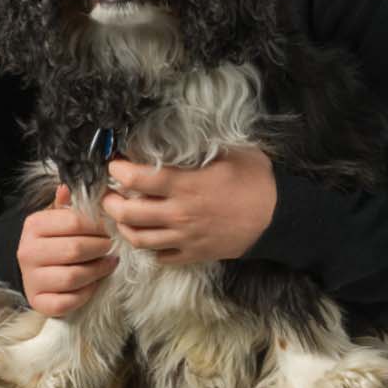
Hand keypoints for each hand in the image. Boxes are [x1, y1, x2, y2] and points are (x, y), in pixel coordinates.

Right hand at [17, 183, 117, 315]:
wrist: (33, 272)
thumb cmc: (51, 242)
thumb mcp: (54, 219)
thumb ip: (64, 205)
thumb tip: (68, 187)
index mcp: (33, 226)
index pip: (73, 222)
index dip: (97, 225)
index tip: (109, 227)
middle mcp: (28, 251)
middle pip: (74, 250)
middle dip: (99, 248)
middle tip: (111, 246)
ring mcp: (31, 279)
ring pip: (72, 277)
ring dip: (97, 271)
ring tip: (109, 263)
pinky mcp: (38, 302)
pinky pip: (67, 301)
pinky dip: (85, 294)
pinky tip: (94, 284)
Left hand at [99, 149, 276, 263]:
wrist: (279, 218)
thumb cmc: (255, 180)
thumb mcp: (229, 151)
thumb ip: (199, 144)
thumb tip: (176, 130)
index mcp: (185, 185)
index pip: (138, 179)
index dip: (119, 170)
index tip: (115, 164)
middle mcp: (180, 214)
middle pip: (129, 214)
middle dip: (111, 203)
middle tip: (109, 193)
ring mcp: (186, 237)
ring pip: (140, 239)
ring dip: (124, 227)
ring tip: (121, 216)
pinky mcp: (195, 254)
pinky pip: (162, 257)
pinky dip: (150, 248)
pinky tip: (149, 236)